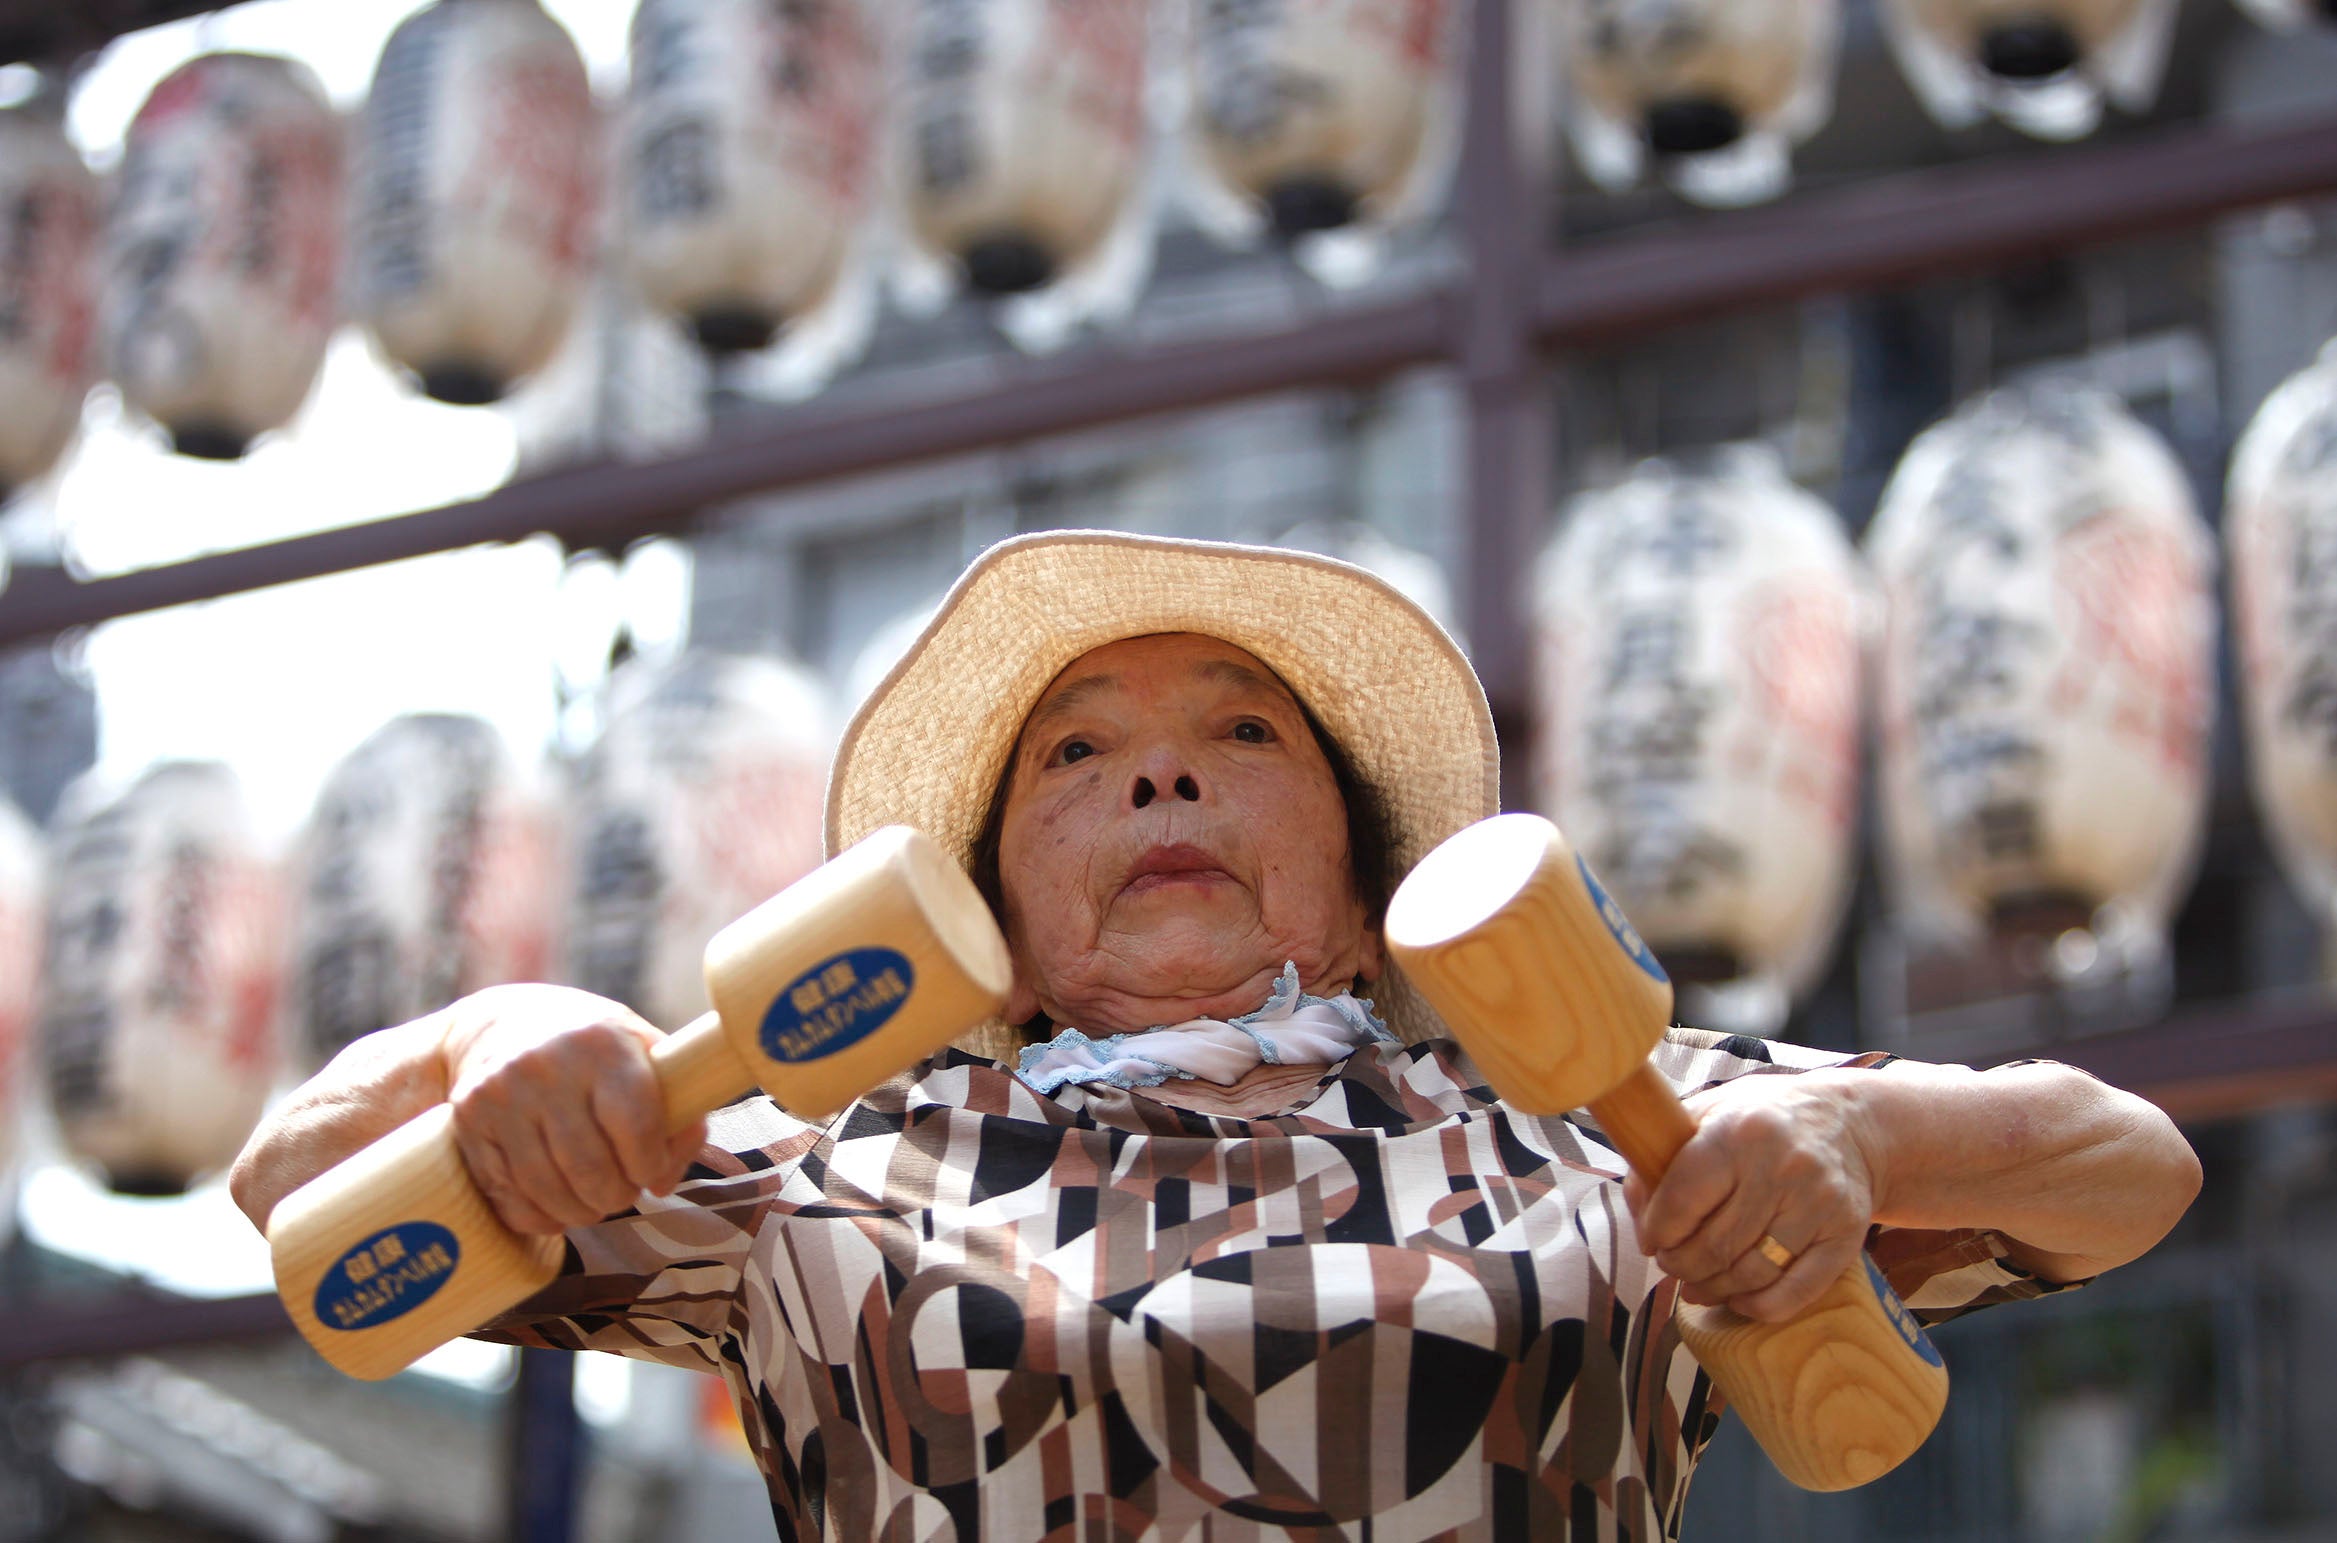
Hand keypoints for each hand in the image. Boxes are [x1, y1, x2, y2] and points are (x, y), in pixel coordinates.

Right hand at [439, 985, 707, 1235]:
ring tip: (593, 1205)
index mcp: (602, 1045)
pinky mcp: (469, 1119)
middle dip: (615, 1196)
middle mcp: (546, 1066)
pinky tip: (555, 1209)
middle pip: (589, 1167)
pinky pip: (505, 1193)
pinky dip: (536, 1216)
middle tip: (621, 1194)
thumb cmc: (594, 1049)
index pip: (636, 1125)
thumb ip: (676, 1114)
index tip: (651, 1171)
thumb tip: (662, 1182)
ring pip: (545, 1187)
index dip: (650, 1164)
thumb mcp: (645, 1055)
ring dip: (578, 1212)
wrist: (504, 1024)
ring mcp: (501, 1093)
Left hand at [1620, 1069, 1882, 1322]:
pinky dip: (1759, 1306)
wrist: (1849, 1123)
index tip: (1651, 1240)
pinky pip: (1796, 1292)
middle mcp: (1783, 1166)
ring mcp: (1819, 1203)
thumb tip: (1641, 1214)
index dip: (1657, 1231)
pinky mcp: (1846, 1235)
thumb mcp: (1708, 1113)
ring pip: (1752, 1274)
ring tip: (1696, 1286)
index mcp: (1738, 1132)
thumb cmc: (1762, 1121)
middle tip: (1672, 1265)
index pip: (1683, 1199)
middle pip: (1715, 1245)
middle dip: (1680, 1265)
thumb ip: (1664, 1155)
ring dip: (1714, 1289)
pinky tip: (1739, 1299)